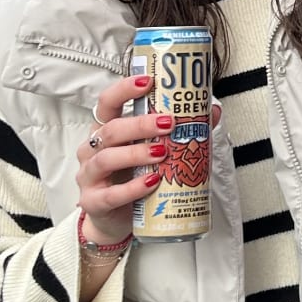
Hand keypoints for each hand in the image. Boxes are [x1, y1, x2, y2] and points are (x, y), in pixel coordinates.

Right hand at [75, 74, 222, 248]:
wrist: (115, 220)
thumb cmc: (132, 178)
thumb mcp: (152, 152)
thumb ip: (178, 132)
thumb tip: (212, 111)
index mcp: (106, 130)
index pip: (107, 102)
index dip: (124, 90)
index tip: (148, 81)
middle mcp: (92, 149)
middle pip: (110, 130)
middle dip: (139, 124)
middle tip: (168, 122)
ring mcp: (89, 176)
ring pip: (107, 159)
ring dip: (136, 153)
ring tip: (162, 152)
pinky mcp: (93, 202)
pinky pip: (111, 194)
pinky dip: (132, 188)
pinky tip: (152, 182)